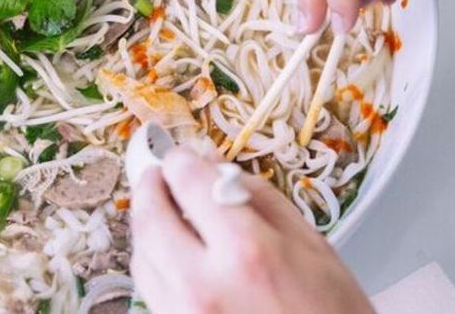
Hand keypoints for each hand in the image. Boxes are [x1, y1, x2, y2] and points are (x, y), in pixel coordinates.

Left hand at [130, 149, 373, 313]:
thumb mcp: (314, 247)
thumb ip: (259, 198)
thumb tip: (215, 165)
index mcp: (246, 251)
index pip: (188, 181)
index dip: (181, 159)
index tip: (184, 157)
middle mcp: (203, 284)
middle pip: (149, 215)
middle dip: (151, 185)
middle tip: (161, 175)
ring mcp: (183, 313)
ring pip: (140, 252)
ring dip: (148, 223)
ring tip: (167, 212)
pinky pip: (149, 286)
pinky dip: (154, 260)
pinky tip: (173, 252)